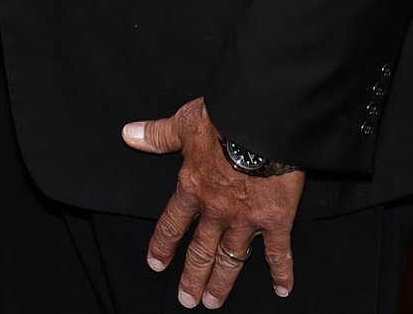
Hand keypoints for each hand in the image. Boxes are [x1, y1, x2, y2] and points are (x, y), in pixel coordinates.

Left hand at [123, 97, 303, 306]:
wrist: (260, 122)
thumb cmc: (223, 118)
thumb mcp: (184, 123)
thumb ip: (158, 134)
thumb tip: (130, 134)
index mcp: (192, 187)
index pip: (172, 224)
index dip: (162, 246)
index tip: (156, 265)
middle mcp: (215, 210)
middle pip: (200, 251)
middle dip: (192, 277)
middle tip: (188, 300)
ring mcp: (245, 219)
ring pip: (231, 258)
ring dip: (222, 282)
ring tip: (214, 302)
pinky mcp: (276, 220)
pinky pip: (278, 252)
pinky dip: (282, 272)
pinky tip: (282, 289)